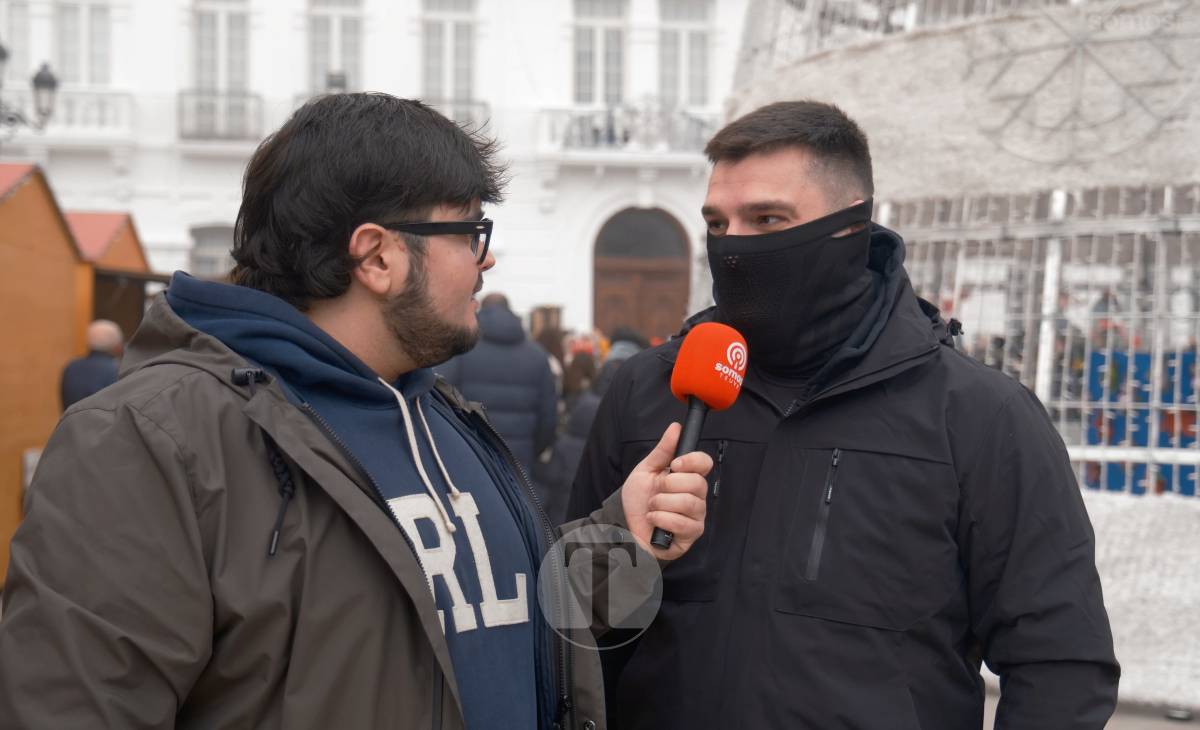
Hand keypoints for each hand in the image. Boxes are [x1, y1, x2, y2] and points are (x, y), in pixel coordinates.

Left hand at [620, 422, 712, 560]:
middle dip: (668, 486)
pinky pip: (682, 523)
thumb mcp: (646, 470)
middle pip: (697, 483)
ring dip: (662, 503)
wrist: (625, 524)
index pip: (704, 463)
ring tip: (653, 507)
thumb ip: (662, 450)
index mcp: (687, 477)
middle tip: (657, 491)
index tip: (675, 464)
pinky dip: (661, 519)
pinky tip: (654, 520)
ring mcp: (696, 515)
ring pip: (688, 503)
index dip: (692, 461)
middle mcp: (696, 496)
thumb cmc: (638, 500)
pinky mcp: (691, 533)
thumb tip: (676, 428)